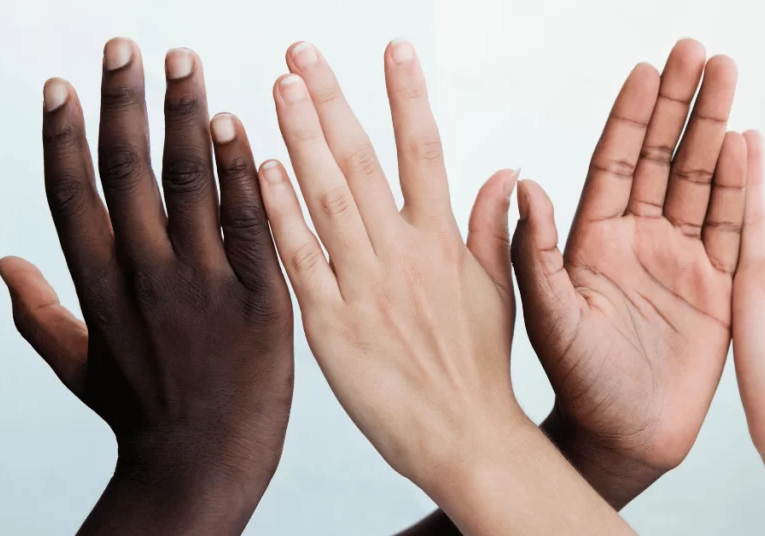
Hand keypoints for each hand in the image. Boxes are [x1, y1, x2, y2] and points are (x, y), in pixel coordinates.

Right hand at [0, 39, 292, 534]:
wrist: (203, 466)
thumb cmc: (141, 418)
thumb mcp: (79, 368)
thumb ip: (39, 315)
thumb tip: (2, 264)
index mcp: (98, 289)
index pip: (73, 194)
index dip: (66, 135)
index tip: (67, 85)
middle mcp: (146, 276)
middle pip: (129, 172)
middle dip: (127, 103)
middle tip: (130, 46)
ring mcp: (205, 285)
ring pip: (190, 184)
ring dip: (185, 117)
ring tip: (184, 62)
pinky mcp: (261, 298)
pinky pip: (251, 222)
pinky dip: (242, 172)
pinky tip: (238, 126)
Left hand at [259, 40, 631, 534]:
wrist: (466, 439)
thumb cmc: (481, 368)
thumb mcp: (498, 292)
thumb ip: (494, 227)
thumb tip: (503, 169)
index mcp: (444, 243)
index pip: (425, 151)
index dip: (407, 96)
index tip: (393, 49)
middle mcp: (403, 255)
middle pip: (362, 161)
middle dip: (331, 100)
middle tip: (303, 51)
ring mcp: (364, 288)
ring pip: (326, 198)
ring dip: (300, 138)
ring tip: (280, 85)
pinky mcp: (331, 326)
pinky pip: (300, 261)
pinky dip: (280, 214)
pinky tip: (261, 170)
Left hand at [510, 39, 741, 505]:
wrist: (623, 436)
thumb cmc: (577, 381)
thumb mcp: (549, 316)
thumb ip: (536, 253)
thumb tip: (522, 182)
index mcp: (592, 239)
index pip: (615, 161)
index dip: (631, 115)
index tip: (647, 69)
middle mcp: (636, 238)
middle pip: (661, 156)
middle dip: (679, 103)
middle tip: (697, 51)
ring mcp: (679, 258)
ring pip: (699, 180)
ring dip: (713, 128)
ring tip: (727, 75)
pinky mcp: (716, 285)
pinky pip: (733, 226)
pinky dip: (741, 186)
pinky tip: (748, 143)